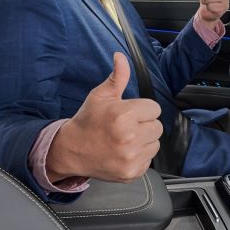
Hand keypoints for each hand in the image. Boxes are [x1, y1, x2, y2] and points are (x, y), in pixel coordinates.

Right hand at [46, 52, 162, 182]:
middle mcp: (129, 137)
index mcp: (123, 115)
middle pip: (157, 126)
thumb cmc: (87, 121)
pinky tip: (124, 152)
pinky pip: (149, 160)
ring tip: (125, 139)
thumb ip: (117, 77)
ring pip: (155, 143)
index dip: (142, 109)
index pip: (154, 108)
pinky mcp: (131, 172)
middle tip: (126, 127)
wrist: (71, 150)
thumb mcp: (100, 96)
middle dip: (144, 124)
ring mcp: (130, 157)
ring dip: (144, 141)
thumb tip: (121, 57)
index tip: (129, 113)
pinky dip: (140, 156)